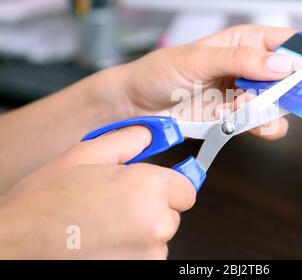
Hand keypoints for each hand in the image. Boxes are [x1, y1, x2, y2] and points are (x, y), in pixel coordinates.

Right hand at [0, 126, 194, 258]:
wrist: (14, 246)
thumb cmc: (44, 204)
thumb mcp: (84, 155)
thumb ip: (127, 139)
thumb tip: (152, 134)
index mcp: (146, 189)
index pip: (187, 188)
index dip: (169, 185)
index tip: (154, 187)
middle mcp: (154, 225)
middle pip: (172, 213)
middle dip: (151, 207)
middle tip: (115, 204)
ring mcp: (147, 256)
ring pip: (158, 237)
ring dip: (139, 231)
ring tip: (101, 225)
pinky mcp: (138, 273)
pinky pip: (145, 257)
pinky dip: (130, 251)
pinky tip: (101, 243)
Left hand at [104, 24, 296, 139]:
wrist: (140, 106)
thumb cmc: (161, 72)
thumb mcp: (198, 59)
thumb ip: (241, 60)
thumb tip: (281, 63)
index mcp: (245, 42)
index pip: (287, 42)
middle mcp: (250, 67)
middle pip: (290, 77)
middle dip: (291, 90)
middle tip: (278, 96)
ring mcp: (246, 93)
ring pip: (279, 104)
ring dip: (265, 109)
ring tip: (236, 106)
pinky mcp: (238, 117)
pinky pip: (262, 124)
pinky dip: (254, 125)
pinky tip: (228, 119)